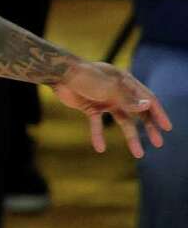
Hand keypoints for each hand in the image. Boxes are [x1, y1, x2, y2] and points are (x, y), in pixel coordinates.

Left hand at [52, 61, 170, 158]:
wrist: (60, 74)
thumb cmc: (86, 77)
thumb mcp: (109, 89)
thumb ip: (127, 99)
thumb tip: (147, 106)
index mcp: (127, 82)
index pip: (148, 99)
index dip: (158, 114)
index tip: (166, 128)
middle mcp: (119, 91)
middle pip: (138, 112)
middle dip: (149, 127)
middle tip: (159, 142)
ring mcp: (105, 100)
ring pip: (122, 120)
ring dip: (130, 137)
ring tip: (139, 153)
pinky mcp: (91, 107)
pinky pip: (98, 124)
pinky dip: (99, 135)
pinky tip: (100, 148)